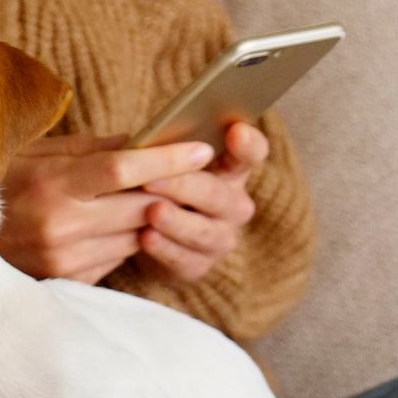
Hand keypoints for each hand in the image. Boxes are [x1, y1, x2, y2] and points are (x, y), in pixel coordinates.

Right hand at [0, 133, 218, 283]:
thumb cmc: (3, 181)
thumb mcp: (41, 153)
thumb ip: (96, 149)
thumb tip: (146, 140)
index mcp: (53, 184)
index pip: (124, 169)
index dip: (168, 158)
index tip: (202, 150)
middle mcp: (62, 225)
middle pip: (141, 205)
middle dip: (173, 190)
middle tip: (199, 174)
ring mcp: (67, 257)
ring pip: (137, 234)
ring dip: (155, 217)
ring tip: (166, 196)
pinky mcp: (69, 279)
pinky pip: (118, 256)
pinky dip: (128, 239)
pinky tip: (123, 224)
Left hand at [133, 121, 264, 283]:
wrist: (147, 234)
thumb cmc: (160, 186)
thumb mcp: (165, 163)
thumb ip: (167, 150)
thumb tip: (148, 139)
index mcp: (231, 170)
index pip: (251, 153)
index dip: (247, 144)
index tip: (236, 132)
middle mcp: (234, 205)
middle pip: (217, 194)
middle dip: (184, 185)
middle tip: (152, 178)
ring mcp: (220, 238)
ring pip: (203, 230)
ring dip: (176, 221)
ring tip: (152, 211)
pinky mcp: (199, 266)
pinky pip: (184, 259)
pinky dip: (164, 248)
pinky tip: (146, 237)